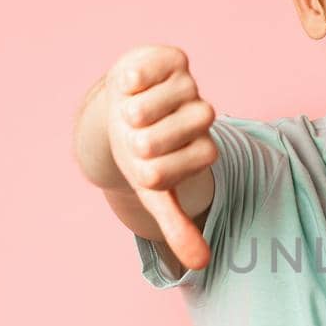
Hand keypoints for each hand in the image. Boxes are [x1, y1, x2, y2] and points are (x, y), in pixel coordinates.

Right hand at [104, 45, 218, 270]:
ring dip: (137, 110)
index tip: (145, 165)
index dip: (158, 168)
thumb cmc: (140, 155)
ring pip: (167, 101)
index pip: (196, 162)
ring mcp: (188, 85)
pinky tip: (127, 86)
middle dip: (143, 139)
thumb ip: (177, 226)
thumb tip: (200, 266)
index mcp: (202, 149)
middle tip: (133, 136)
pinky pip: (157, 66)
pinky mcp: (171, 60)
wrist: (122, 110)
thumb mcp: (155, 194)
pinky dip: (136, 78)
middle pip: (181, 132)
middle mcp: (201, 115)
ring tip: (129, 112)